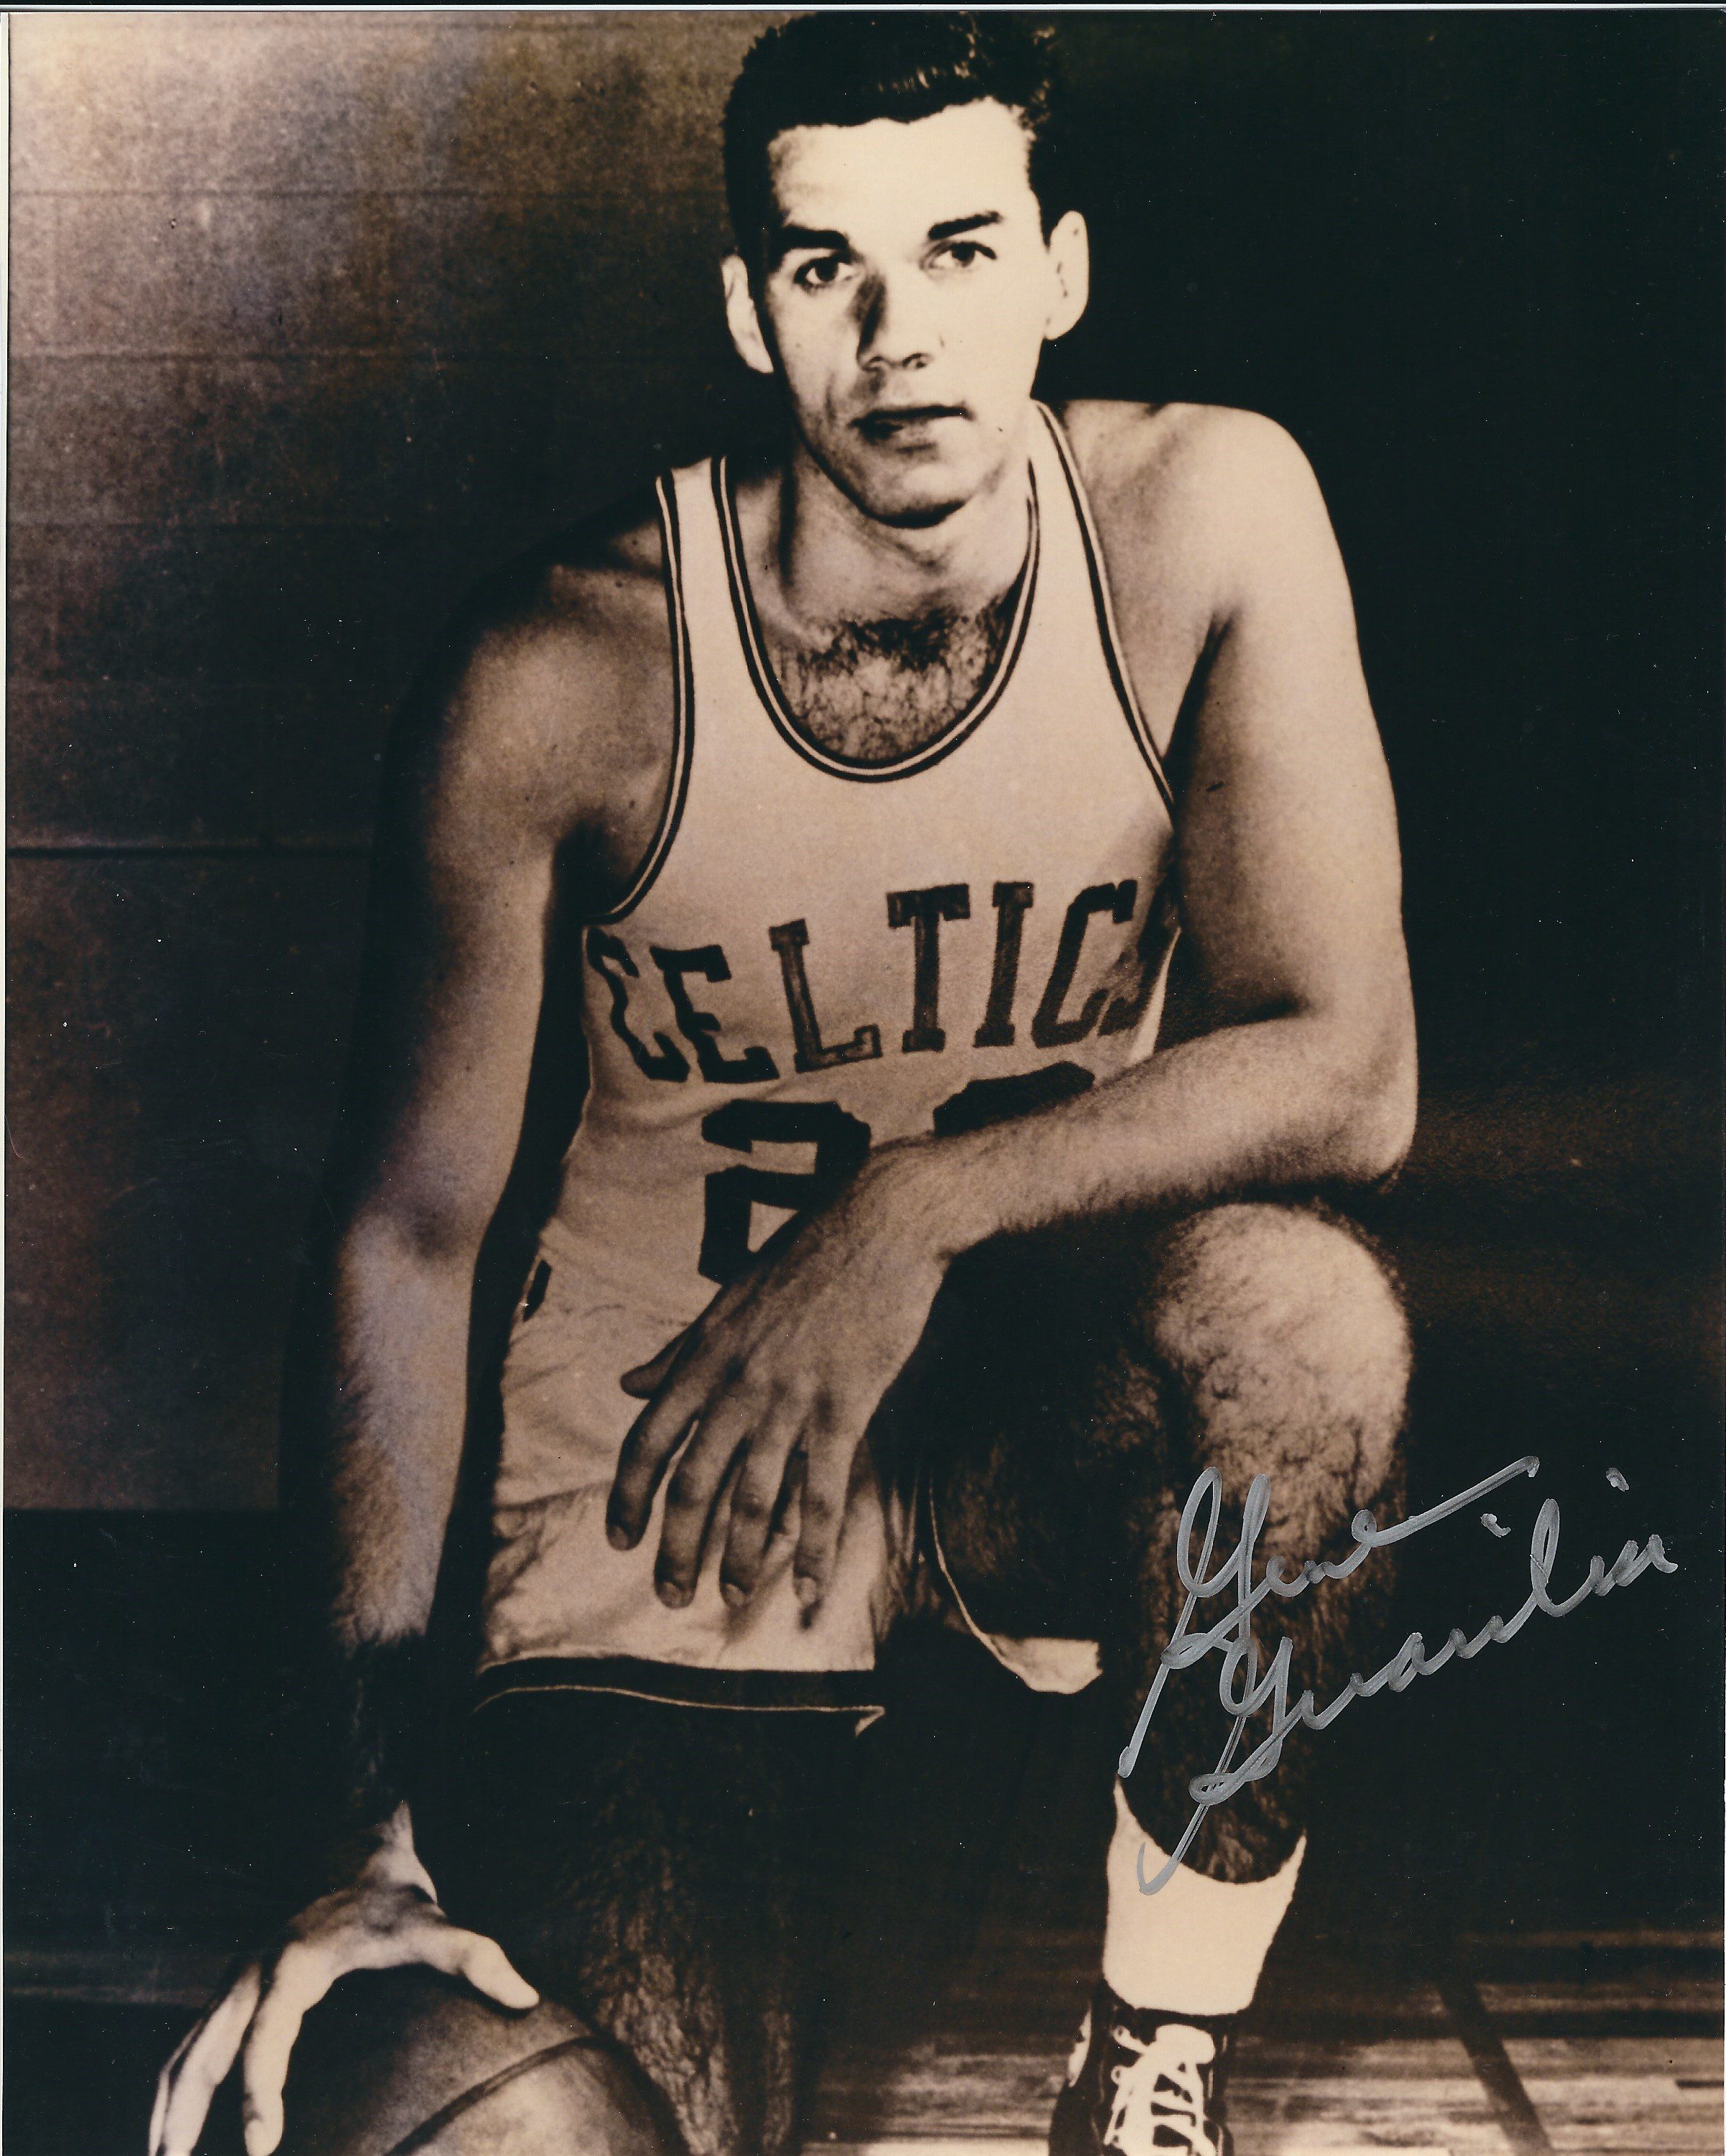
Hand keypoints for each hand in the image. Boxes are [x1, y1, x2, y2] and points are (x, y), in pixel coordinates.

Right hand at [149, 1810, 536, 2155]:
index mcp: (294, 1963)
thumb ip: (477, 1956)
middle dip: (184, 2116)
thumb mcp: (435, 1922)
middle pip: (203, 2051)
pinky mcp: (233, 1992)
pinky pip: (191, 2047)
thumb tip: (527, 1997)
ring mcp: (236, 1982)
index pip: (268, 2037)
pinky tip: (175, 2135)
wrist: (358, 1851)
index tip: (261, 2145)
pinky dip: (175, 2092)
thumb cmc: (397, 1898)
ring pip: (184, 2052)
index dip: (260, 2091)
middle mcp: (252, 1972)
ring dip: (166, 2110)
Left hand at [608, 1149, 946, 1612]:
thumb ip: (677, 1350)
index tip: (619, 1539)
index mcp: (704, 1355)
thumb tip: (627, 1383)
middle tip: (670, 1596)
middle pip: (692, 1482)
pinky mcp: (843, 1407)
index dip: (628, 1496)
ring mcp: (789, 1398)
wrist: (880, 1224)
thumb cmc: (806, 1254)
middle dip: (676, 1547)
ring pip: (751, 1496)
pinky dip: (813, 1546)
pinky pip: (822, 1492)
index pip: (648, 1439)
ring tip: (729, 1598)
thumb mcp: (728, 1298)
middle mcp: (736, 1383)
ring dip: (737, 1556)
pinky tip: (807, 1584)